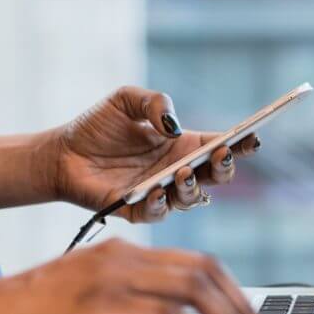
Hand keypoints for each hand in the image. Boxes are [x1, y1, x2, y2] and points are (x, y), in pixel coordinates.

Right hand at [0, 238, 267, 313]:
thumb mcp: (95, 304)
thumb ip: (138, 311)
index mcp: (125, 252)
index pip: (198, 262)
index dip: (233, 289)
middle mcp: (124, 256)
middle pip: (205, 271)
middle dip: (241, 306)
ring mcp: (112, 277)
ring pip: (194, 290)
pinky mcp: (100, 306)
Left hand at [46, 86, 260, 221]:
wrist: (61, 153)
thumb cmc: (97, 126)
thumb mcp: (126, 100)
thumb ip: (154, 102)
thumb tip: (173, 125)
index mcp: (183, 145)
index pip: (221, 146)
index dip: (241, 143)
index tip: (252, 137)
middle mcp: (178, 171)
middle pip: (216, 176)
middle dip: (225, 167)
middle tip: (221, 155)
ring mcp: (161, 193)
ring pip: (192, 199)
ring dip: (193, 187)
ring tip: (183, 172)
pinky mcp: (137, 210)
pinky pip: (158, 213)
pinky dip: (160, 204)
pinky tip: (156, 189)